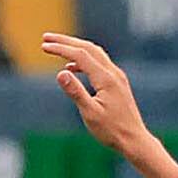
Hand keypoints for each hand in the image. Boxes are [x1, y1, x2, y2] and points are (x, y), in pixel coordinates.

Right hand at [36, 34, 161, 157]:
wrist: (134, 140)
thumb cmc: (112, 130)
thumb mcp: (90, 113)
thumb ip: (75, 92)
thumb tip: (60, 73)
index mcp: (106, 79)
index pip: (80, 55)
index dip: (61, 49)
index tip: (44, 46)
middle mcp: (113, 73)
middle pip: (88, 48)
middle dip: (66, 41)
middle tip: (46, 37)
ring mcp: (117, 77)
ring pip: (94, 53)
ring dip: (75, 48)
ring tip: (56, 48)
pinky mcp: (117, 82)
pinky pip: (99, 63)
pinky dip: (84, 60)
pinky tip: (72, 68)